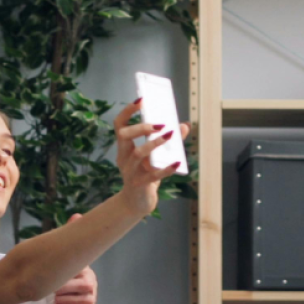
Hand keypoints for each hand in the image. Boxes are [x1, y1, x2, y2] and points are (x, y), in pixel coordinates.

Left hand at [52, 214, 97, 303]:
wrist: (62, 299)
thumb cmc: (60, 277)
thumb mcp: (60, 257)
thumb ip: (67, 237)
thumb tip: (76, 216)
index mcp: (87, 271)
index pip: (79, 272)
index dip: (64, 277)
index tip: (54, 279)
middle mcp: (92, 284)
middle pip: (80, 287)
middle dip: (62, 289)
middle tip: (52, 289)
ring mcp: (91, 299)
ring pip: (78, 300)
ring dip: (62, 300)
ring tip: (54, 297)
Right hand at [114, 99, 189, 216]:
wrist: (137, 203)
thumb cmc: (145, 176)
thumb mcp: (155, 158)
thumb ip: (168, 142)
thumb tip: (183, 126)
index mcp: (124, 148)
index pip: (119, 126)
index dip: (128, 112)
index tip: (141, 100)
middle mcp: (124, 158)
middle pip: (124, 136)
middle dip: (141, 127)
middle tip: (159, 124)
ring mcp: (130, 172)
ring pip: (138, 154)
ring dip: (154, 143)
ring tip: (169, 135)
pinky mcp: (139, 185)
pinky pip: (153, 176)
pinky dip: (166, 169)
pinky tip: (176, 163)